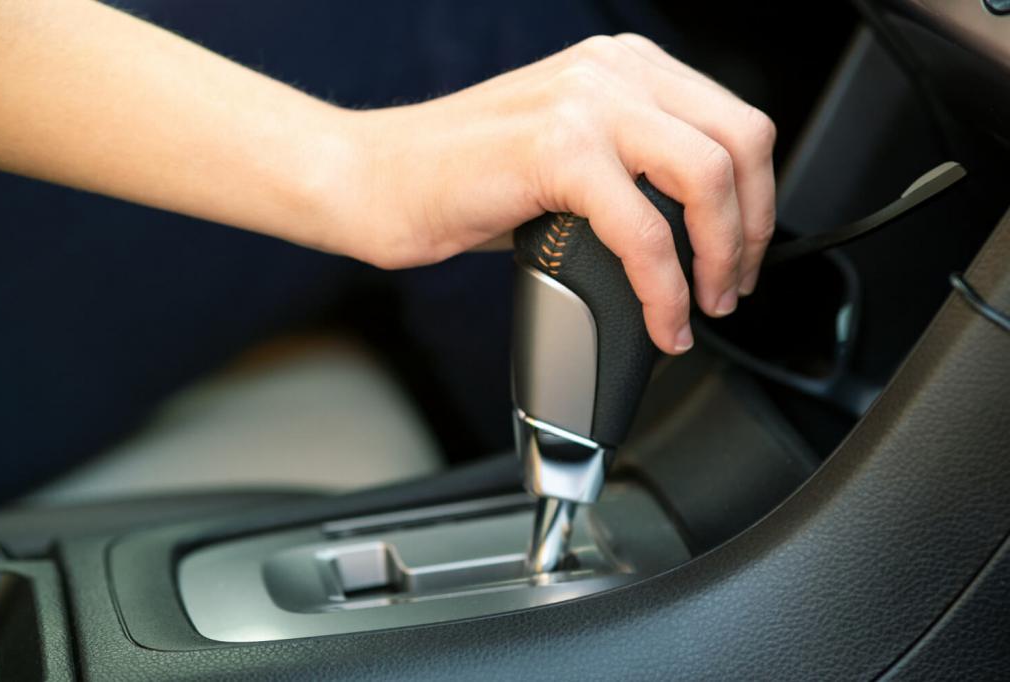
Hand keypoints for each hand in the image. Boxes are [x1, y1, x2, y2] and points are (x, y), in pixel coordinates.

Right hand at [336, 34, 776, 353]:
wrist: (371, 179)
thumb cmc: (457, 180)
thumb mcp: (564, 159)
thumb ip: (629, 171)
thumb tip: (690, 234)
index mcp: (621, 67)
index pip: (734, 122)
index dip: (757, 198)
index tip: (742, 253)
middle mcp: (612, 71)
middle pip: (742, 141)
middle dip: (753, 230)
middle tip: (732, 287)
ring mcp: (585, 102)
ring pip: (709, 177)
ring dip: (722, 257)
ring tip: (702, 308)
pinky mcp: (556, 148)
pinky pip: (644, 230)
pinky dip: (665, 289)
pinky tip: (661, 322)